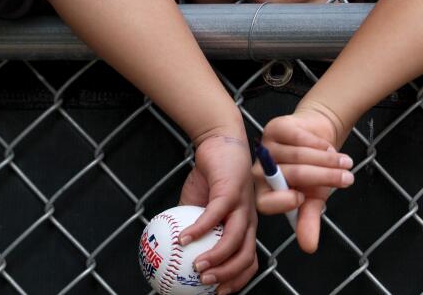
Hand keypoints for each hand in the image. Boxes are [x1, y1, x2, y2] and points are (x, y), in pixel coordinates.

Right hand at [178, 134, 257, 293]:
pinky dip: (199, 230)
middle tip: (204, 283)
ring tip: (196, 267)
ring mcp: (241, 206)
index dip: (236, 280)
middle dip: (227, 276)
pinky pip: (214, 216)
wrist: (219, 143)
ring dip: (215, 258)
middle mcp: (248, 219)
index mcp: (244, 226)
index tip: (217, 291)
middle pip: (245, 256)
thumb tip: (173, 249)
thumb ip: (193, 226)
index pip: (249, 261)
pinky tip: (183, 238)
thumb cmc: (211, 176)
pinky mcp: (230, 191)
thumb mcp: (200, 206)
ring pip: (234, 240)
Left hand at [254, 109, 354, 252]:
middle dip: (323, 177)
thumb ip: (308, 221)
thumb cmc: (312, 174)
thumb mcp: (312, 200)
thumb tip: (309, 247)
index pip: (265, 202)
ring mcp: (266, 147)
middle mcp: (260, 171)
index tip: (303, 199)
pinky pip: (298, 137)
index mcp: (265, 193)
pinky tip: (329, 147)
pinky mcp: (273, 128)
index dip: (282, 201)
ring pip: (297, 155)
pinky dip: (318, 143)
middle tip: (348, 179)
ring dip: (327, 159)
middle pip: (291, 174)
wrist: (316, 141)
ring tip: (347, 163)